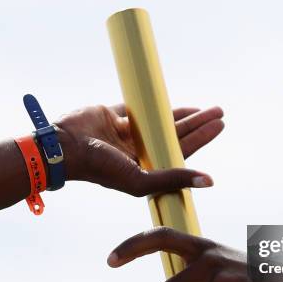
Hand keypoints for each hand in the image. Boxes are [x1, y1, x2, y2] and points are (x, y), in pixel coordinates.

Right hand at [55, 104, 223, 195]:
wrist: (63, 147)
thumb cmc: (100, 168)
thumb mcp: (140, 179)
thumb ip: (173, 178)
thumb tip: (209, 181)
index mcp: (146, 167)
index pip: (181, 150)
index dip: (201, 138)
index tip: (219, 125)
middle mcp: (138, 152)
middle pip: (176, 135)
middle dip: (198, 124)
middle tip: (219, 112)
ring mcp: (126, 134)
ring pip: (161, 121)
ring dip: (182, 114)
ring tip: (205, 108)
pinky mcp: (112, 116)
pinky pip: (138, 108)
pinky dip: (153, 104)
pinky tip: (167, 100)